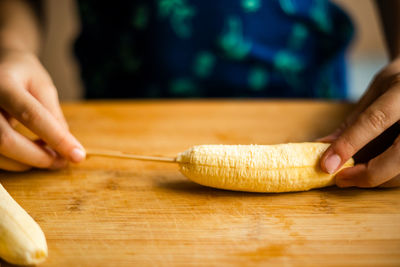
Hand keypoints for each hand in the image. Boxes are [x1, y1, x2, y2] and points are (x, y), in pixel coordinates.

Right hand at [0, 49, 84, 170]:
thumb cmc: (22, 76)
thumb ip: (53, 114)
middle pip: (6, 140)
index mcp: (3, 84)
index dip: (57, 139)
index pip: (31, 115)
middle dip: (39, 157)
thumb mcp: (42, 86)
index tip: (78, 155)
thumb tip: (67, 147)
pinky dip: (16, 162)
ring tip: (50, 157)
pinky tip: (31, 154)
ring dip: (28, 162)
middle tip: (62, 162)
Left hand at [319, 57, 399, 187]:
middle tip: (341, 179)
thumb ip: (353, 121)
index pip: (375, 121)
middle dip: (368, 174)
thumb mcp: (375, 93)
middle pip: (398, 157)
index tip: (327, 165)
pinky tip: (372, 171)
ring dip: (378, 178)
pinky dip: (388, 175)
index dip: (349, 145)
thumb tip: (322, 147)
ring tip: (354, 175)